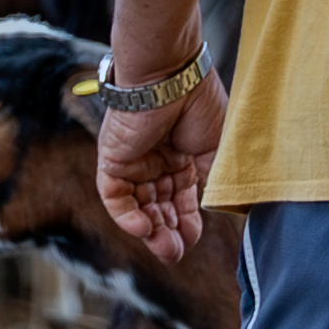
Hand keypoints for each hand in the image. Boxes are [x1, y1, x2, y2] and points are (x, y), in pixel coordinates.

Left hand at [98, 67, 227, 261]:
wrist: (172, 75)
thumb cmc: (199, 101)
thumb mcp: (216, 146)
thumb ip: (211, 176)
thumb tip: (210, 203)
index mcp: (181, 157)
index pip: (181, 198)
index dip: (187, 220)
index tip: (195, 237)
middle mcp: (155, 162)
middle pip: (159, 207)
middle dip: (169, 232)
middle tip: (178, 253)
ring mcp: (133, 161)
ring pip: (139, 206)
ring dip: (151, 230)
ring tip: (167, 249)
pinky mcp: (112, 159)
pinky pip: (115, 196)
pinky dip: (127, 216)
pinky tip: (144, 229)